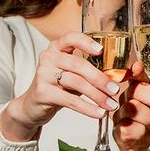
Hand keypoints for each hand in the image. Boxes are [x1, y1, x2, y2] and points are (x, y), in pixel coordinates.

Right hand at [0, 32, 122, 140]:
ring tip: (110, 104)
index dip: (86, 42)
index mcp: (57, 47)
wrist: (32, 105)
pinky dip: (87, 107)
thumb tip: (117, 76)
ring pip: (76, 83)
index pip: (71, 38)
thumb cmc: (58, 85)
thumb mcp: (73, 73)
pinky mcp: (42, 92)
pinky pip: (69, 100)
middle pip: (78, 64)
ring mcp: (43, 74)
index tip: (101, 50)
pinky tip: (98, 112)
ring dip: (97, 95)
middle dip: (100, 78)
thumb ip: (90, 70)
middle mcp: (49, 57)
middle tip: (115, 89)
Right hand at [112, 61, 149, 150]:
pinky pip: (128, 127)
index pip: (136, 77)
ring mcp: (121, 116)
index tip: (138, 67)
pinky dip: (141, 131)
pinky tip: (145, 134)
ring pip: (132, 108)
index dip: (136, 72)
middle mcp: (128, 100)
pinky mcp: (118, 133)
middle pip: (136, 90)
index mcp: (142, 91)